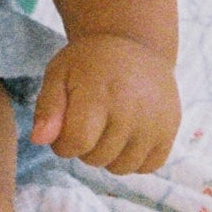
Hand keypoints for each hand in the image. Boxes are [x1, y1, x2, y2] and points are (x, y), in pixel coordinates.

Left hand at [31, 33, 180, 174]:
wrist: (135, 43)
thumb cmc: (90, 62)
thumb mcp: (58, 74)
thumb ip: (47, 108)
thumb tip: (40, 140)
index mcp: (99, 95)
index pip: (75, 145)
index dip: (63, 143)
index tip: (65, 126)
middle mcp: (131, 111)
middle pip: (96, 159)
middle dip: (84, 147)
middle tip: (89, 121)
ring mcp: (155, 122)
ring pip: (121, 168)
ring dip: (108, 156)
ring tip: (107, 128)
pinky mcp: (171, 129)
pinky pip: (148, 166)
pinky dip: (134, 159)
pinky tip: (127, 136)